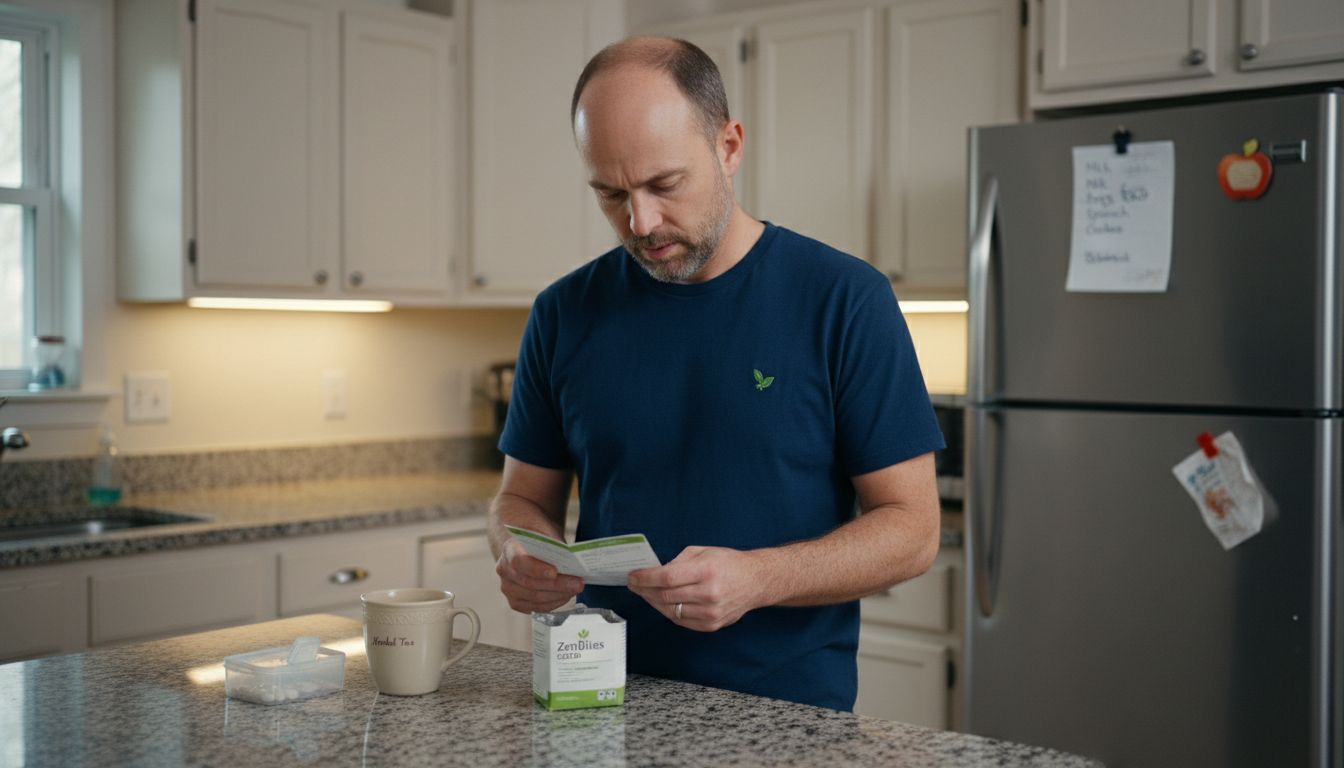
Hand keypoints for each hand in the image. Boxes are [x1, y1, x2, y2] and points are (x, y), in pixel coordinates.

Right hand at [495, 537, 583, 612]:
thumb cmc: (541, 540)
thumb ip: (555, 548)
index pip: (519, 561)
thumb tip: (573, 563)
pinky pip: (536, 607)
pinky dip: (554, 603)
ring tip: (575, 589)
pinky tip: (566, 596)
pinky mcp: (516, 602)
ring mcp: (508, 588)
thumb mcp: (547, 535)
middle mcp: (504, 570)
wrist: (532, 547)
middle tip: (577, 583)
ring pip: (534, 598)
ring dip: (558, 595)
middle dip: (557, 585)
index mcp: (509, 549)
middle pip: (530, 583)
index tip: (555, 572)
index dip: (537, 569)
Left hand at [627, 546, 766, 631]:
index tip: (633, 577)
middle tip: (635, 585)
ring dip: (654, 602)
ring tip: (646, 593)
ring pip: (670, 611)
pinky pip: (681, 621)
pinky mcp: (711, 625)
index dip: (646, 578)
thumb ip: (679, 562)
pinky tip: (662, 603)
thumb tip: (655, 572)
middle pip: (666, 596)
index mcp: (707, 570)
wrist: (756, 582)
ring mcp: (711, 612)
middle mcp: (709, 593)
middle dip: (645, 590)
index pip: (667, 577)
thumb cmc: (729, 563)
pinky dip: (668, 612)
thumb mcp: (704, 552)